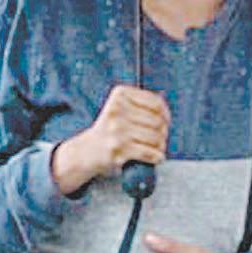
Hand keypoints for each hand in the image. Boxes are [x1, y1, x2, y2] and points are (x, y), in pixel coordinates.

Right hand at [52, 85, 170, 195]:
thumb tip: (166, 107)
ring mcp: (116, 131)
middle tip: (159, 137)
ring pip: (156, 138)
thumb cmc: (110, 129)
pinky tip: (155, 157)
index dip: (166, 114)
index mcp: (120, 95)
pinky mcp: (118, 150)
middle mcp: (116, 111)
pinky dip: (157, 157)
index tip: (164, 121)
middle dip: (163, 132)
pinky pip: (150, 153)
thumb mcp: (122, 108)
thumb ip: (143, 104)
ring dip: (161, 146)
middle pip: (157, 122)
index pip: (156, 103)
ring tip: (156, 147)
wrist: (85, 151)